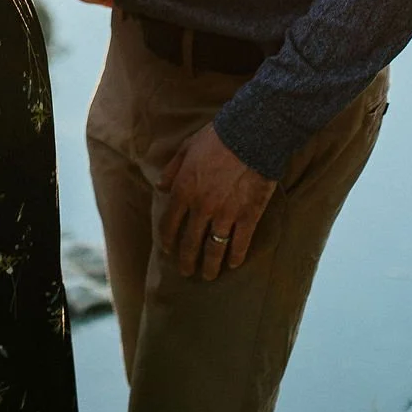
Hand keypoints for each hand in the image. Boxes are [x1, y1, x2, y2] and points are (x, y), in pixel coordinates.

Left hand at [156, 123, 276, 280]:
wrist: (251, 135)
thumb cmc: (217, 138)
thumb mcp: (187, 148)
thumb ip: (172, 169)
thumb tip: (160, 186)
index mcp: (184, 190)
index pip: (170, 224)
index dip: (167, 240)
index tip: (168, 251)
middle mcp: (201, 207)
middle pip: (190, 242)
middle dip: (186, 260)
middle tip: (186, 271)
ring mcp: (225, 214)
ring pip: (214, 249)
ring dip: (210, 266)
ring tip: (209, 276)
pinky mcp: (248, 216)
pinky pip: (240, 243)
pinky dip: (236, 256)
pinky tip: (233, 264)